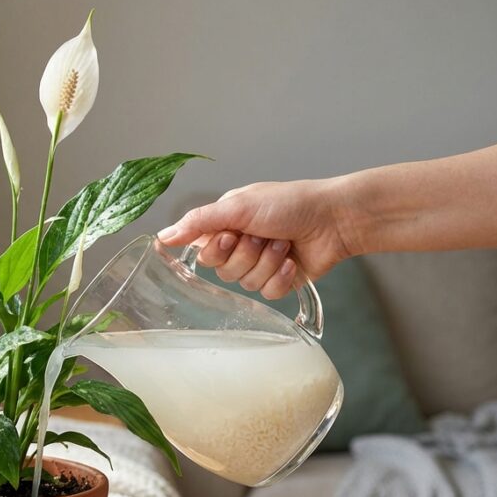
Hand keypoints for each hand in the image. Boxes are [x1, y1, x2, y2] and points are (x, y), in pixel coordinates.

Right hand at [158, 178, 353, 298]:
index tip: (231, 234)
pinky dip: (281, 276)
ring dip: (267, 262)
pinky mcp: (279, 281)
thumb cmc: (290, 203)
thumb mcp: (238, 205)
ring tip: (283, 243)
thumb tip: (162, 236)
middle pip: (222, 272)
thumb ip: (197, 222)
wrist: (334, 218)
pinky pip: (267, 293)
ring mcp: (259, 265)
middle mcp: (239, 246)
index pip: (201, 253)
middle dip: (246, 254)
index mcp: (225, 225)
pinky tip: (292, 260)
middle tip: (263, 235)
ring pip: (245, 283)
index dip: (216, 250)